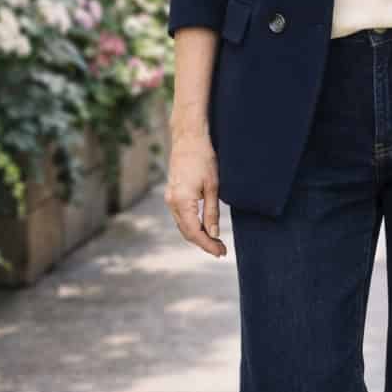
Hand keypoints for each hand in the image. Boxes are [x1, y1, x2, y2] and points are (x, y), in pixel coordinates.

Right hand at [164, 127, 226, 257]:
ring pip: (183, 225)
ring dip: (197, 236)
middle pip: (187, 232)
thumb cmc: (203, 158)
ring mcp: (170, 198)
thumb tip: (213, 234)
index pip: (195, 232)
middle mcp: (172, 202)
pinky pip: (181, 216)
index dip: (208, 245)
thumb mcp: (213, 186)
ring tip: (215, 242)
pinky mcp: (172, 194)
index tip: (221, 252)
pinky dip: (192, 225)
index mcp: (182, 201)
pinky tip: (204, 227)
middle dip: (204, 243)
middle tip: (221, 251)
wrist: (188, 138)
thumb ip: (212, 212)